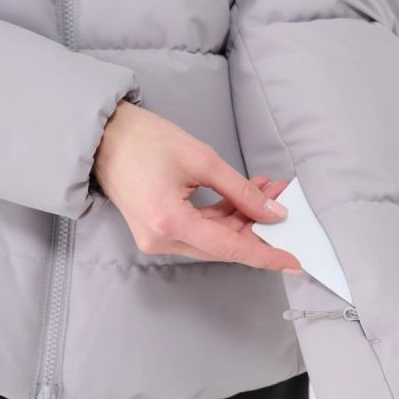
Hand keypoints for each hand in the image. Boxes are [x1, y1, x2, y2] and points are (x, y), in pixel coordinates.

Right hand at [92, 100, 302, 272]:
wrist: (104, 136)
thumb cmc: (144, 140)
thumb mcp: (201, 159)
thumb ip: (240, 190)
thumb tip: (272, 213)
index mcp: (170, 223)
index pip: (230, 248)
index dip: (266, 255)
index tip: (294, 262)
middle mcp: (160, 240)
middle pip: (223, 246)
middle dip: (257, 226)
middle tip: (282, 199)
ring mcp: (155, 239)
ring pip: (213, 240)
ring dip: (241, 218)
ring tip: (266, 191)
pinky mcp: (155, 231)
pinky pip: (197, 232)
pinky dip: (221, 217)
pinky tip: (241, 197)